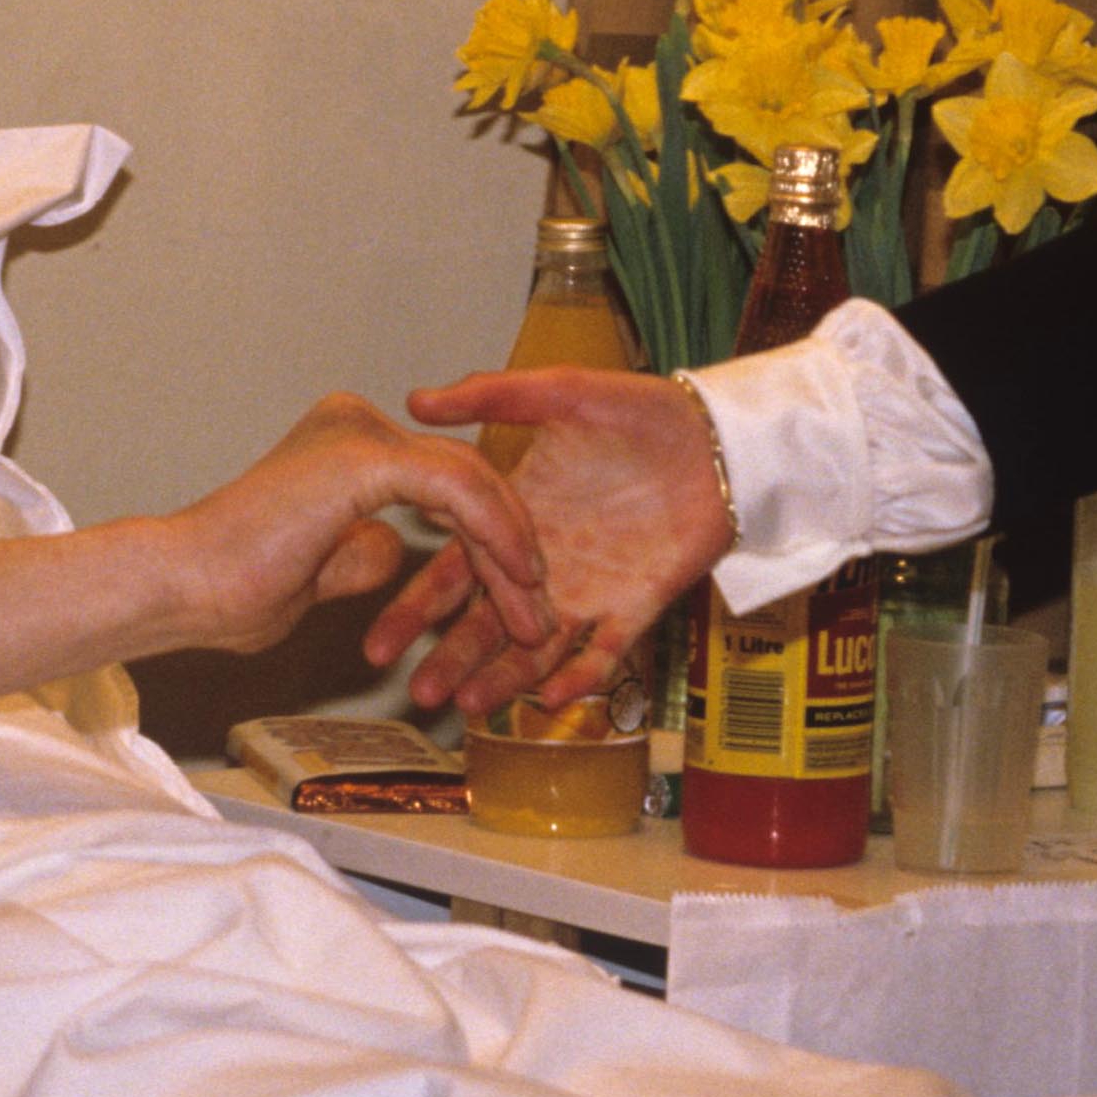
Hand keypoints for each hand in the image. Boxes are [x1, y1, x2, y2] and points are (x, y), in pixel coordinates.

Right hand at [164, 393, 552, 655]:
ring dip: (512, 551)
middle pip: (466, 477)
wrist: (185, 588)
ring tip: (535, 613)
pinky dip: (494, 534)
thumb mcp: (319, 572)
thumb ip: (359, 551)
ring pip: (472, 482)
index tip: (515, 598)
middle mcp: (357, 422)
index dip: (488, 539)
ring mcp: (362, 432)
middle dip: (511, 549)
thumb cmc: (231, 590)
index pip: (443, 481)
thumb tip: (393, 551)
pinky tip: (515, 579)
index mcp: (345, 443)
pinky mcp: (366, 455)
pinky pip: (457, 489)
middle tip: (539, 613)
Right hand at [369, 367, 731, 718]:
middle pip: (486, 620)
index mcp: (516, 518)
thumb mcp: (559, 392)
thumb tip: (413, 401)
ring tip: (468, 705)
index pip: (454, 570)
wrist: (716, 438)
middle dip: (449, 657)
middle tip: (414, 691)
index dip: (416, 607)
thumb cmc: (640, 411)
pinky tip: (551, 696)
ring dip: (504, 676)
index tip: (379, 640)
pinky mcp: (637, 605)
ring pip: (537, 647)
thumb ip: (490, 395)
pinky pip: (606, 652)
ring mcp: (590, 589)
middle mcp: (545, 564)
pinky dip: (581, 675)